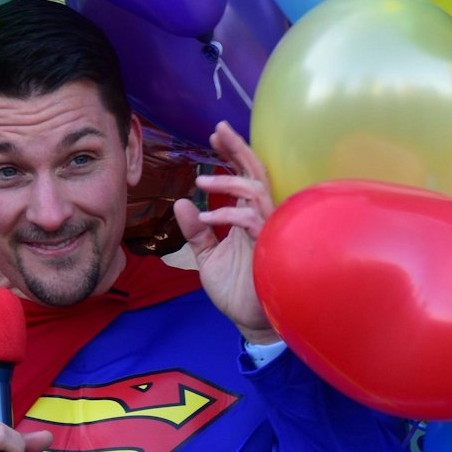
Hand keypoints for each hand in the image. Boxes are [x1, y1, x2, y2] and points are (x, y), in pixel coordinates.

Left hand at [173, 121, 278, 346]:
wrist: (249, 321)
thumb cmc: (235, 289)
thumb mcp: (207, 256)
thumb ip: (196, 231)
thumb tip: (183, 203)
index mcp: (246, 216)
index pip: (243, 175)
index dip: (231, 153)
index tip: (214, 135)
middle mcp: (260, 217)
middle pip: (255, 172)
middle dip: (237, 148)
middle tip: (217, 130)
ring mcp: (266, 230)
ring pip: (255, 189)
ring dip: (226, 182)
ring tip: (200, 181)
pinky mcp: (268, 246)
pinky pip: (250, 219)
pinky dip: (226, 215)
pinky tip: (205, 219)